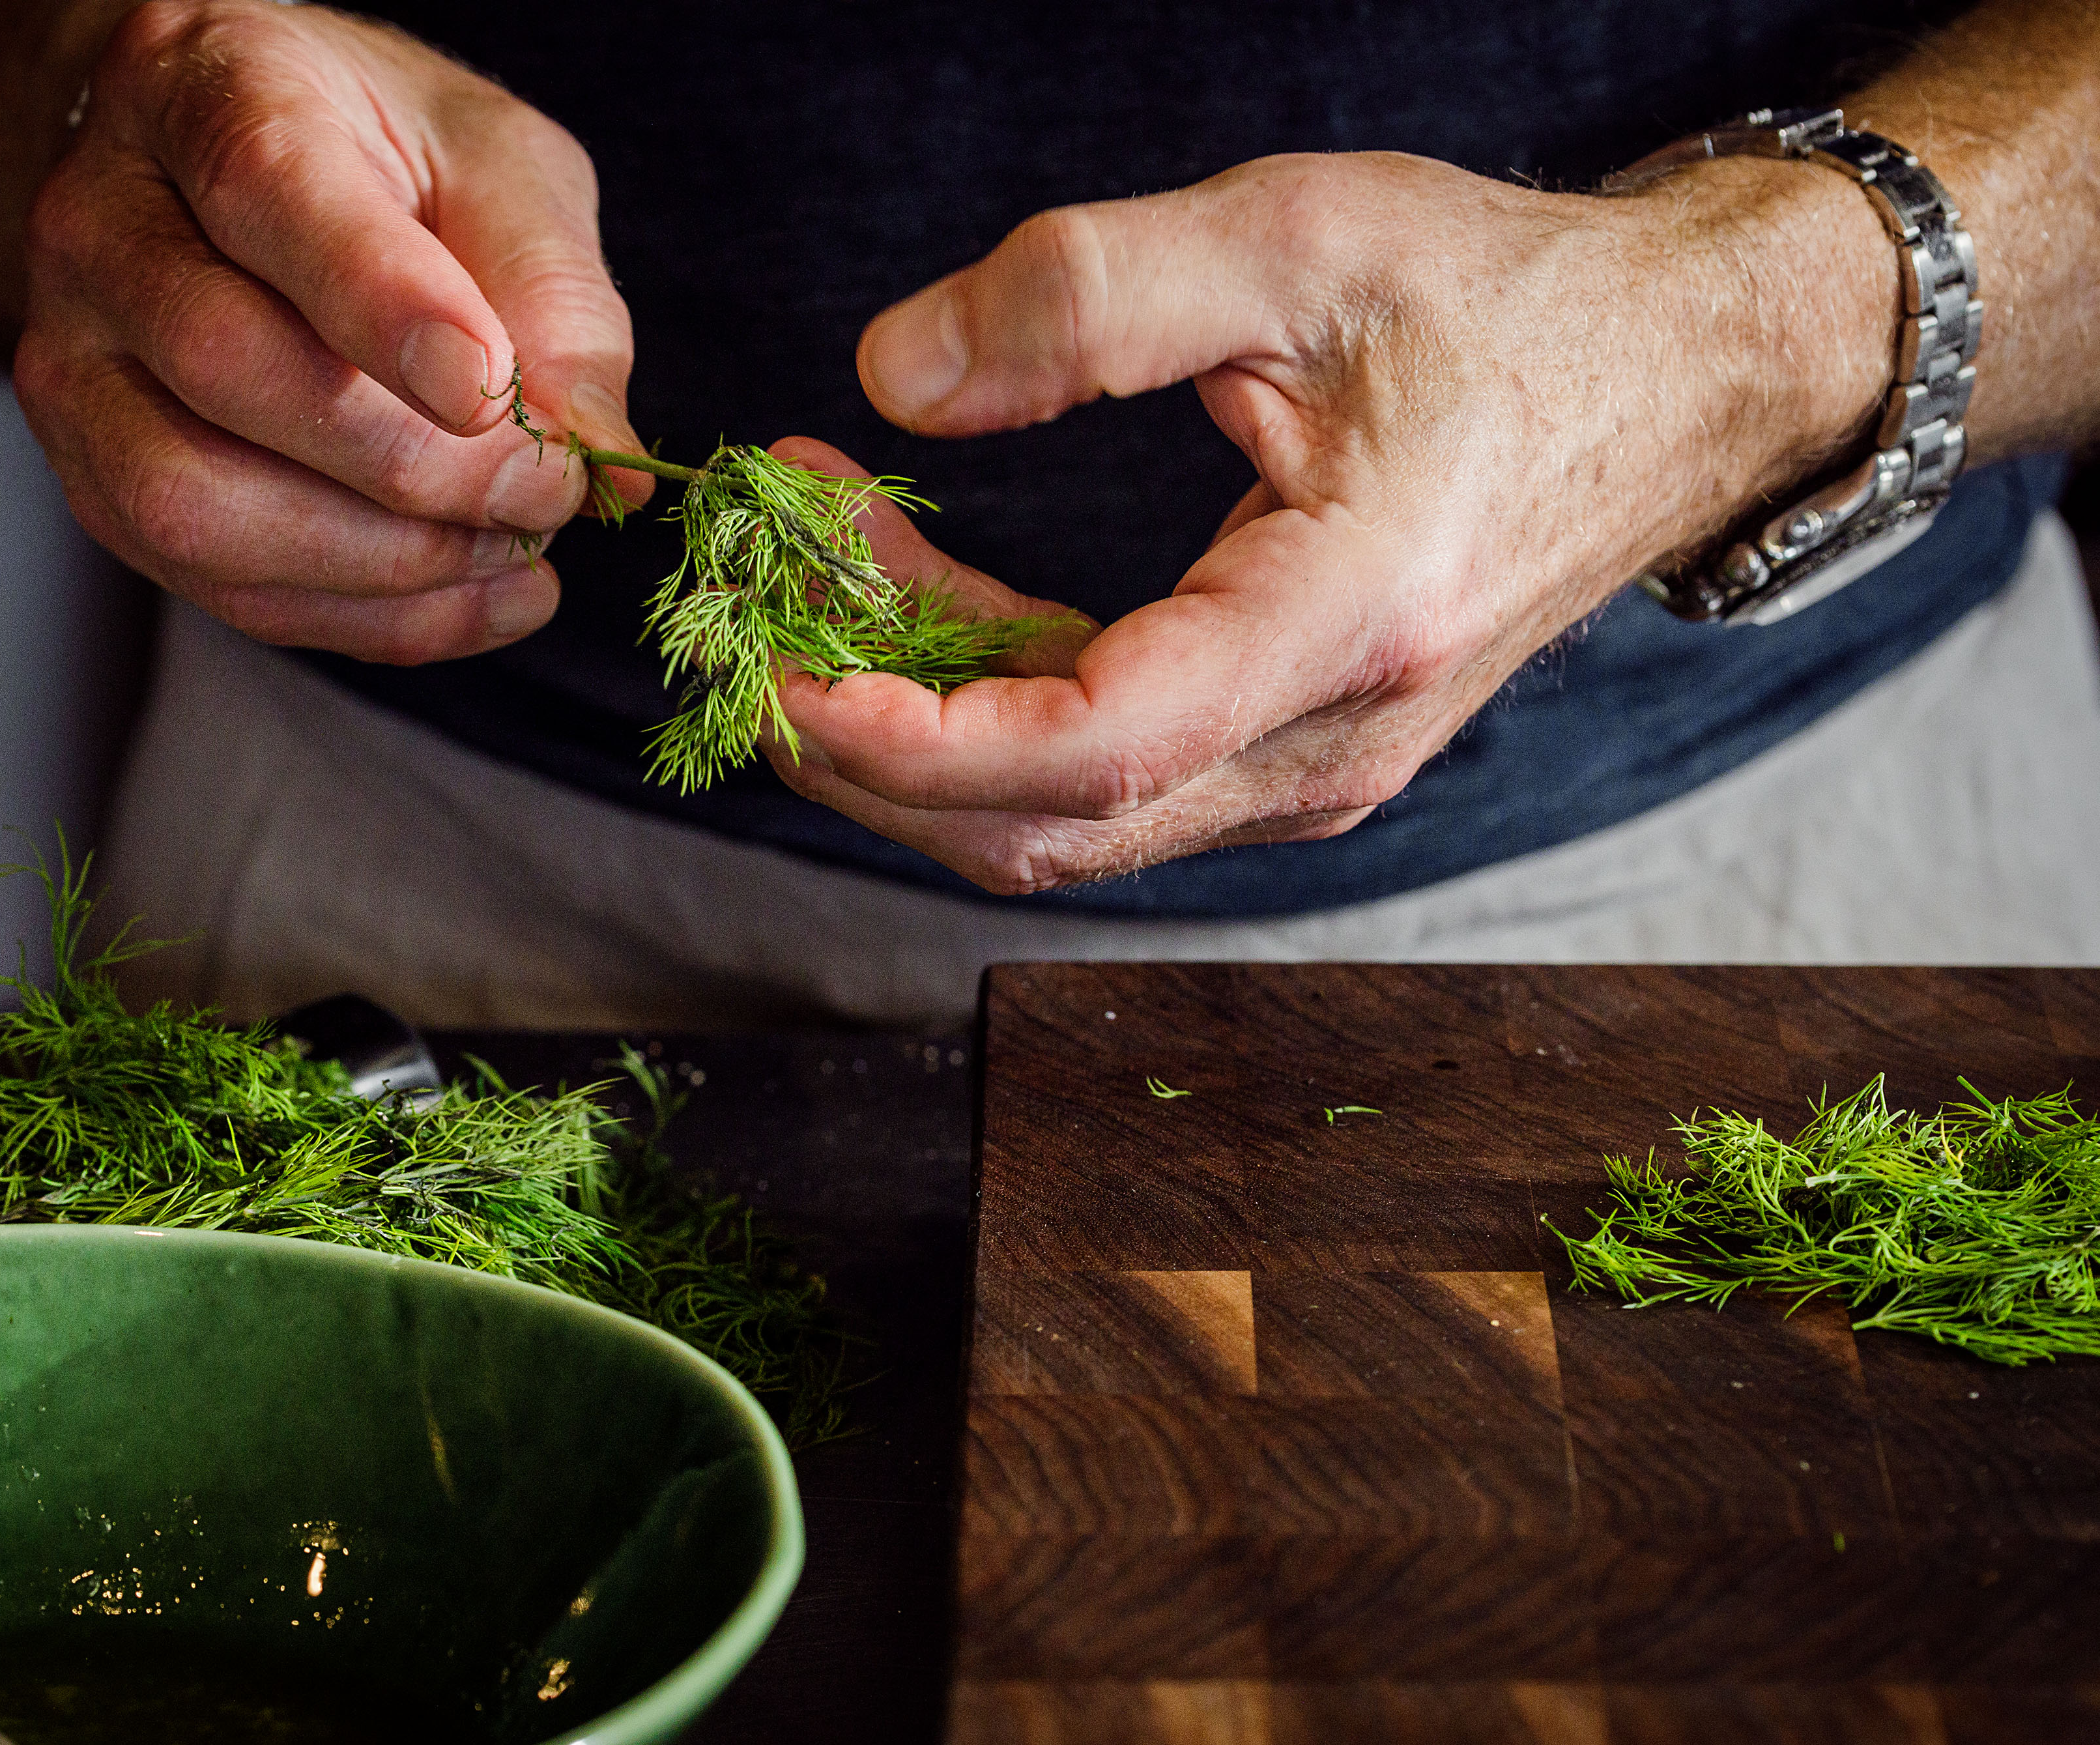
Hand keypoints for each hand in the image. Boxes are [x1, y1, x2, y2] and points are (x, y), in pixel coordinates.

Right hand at [13, 0, 650, 662]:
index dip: (384, 309)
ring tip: (513, 550)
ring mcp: (72, 364)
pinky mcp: (98, 484)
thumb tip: (602, 453)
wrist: (243, 194)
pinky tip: (480, 596)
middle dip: (414, 463)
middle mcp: (103, 224)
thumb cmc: (388, 166)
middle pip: (225, 364)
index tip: (491, 390)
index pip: (269, 194)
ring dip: (384, 561)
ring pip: (195, 502)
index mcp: (208, 90)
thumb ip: (555, 293)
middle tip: (544, 490)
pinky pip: (223, 589)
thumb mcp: (503, 169)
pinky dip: (373, 617)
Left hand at [767, 151, 1896, 892]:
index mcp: (1346, 629)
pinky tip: (913, 588)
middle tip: (751, 610)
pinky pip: (1101, 771)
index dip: (915, 733)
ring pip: (1059, 816)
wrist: (1673, 383)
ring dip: (915, 719)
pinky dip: (985, 703)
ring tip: (812, 564)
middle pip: (1044, 825)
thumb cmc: (1508, 307)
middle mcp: (1327, 750)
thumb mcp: (1300, 239)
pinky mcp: (1284, 754)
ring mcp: (1308, 773)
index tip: (779, 665)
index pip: (1093, 751)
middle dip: (871, 743)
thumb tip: (894, 375)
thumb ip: (1090, 293)